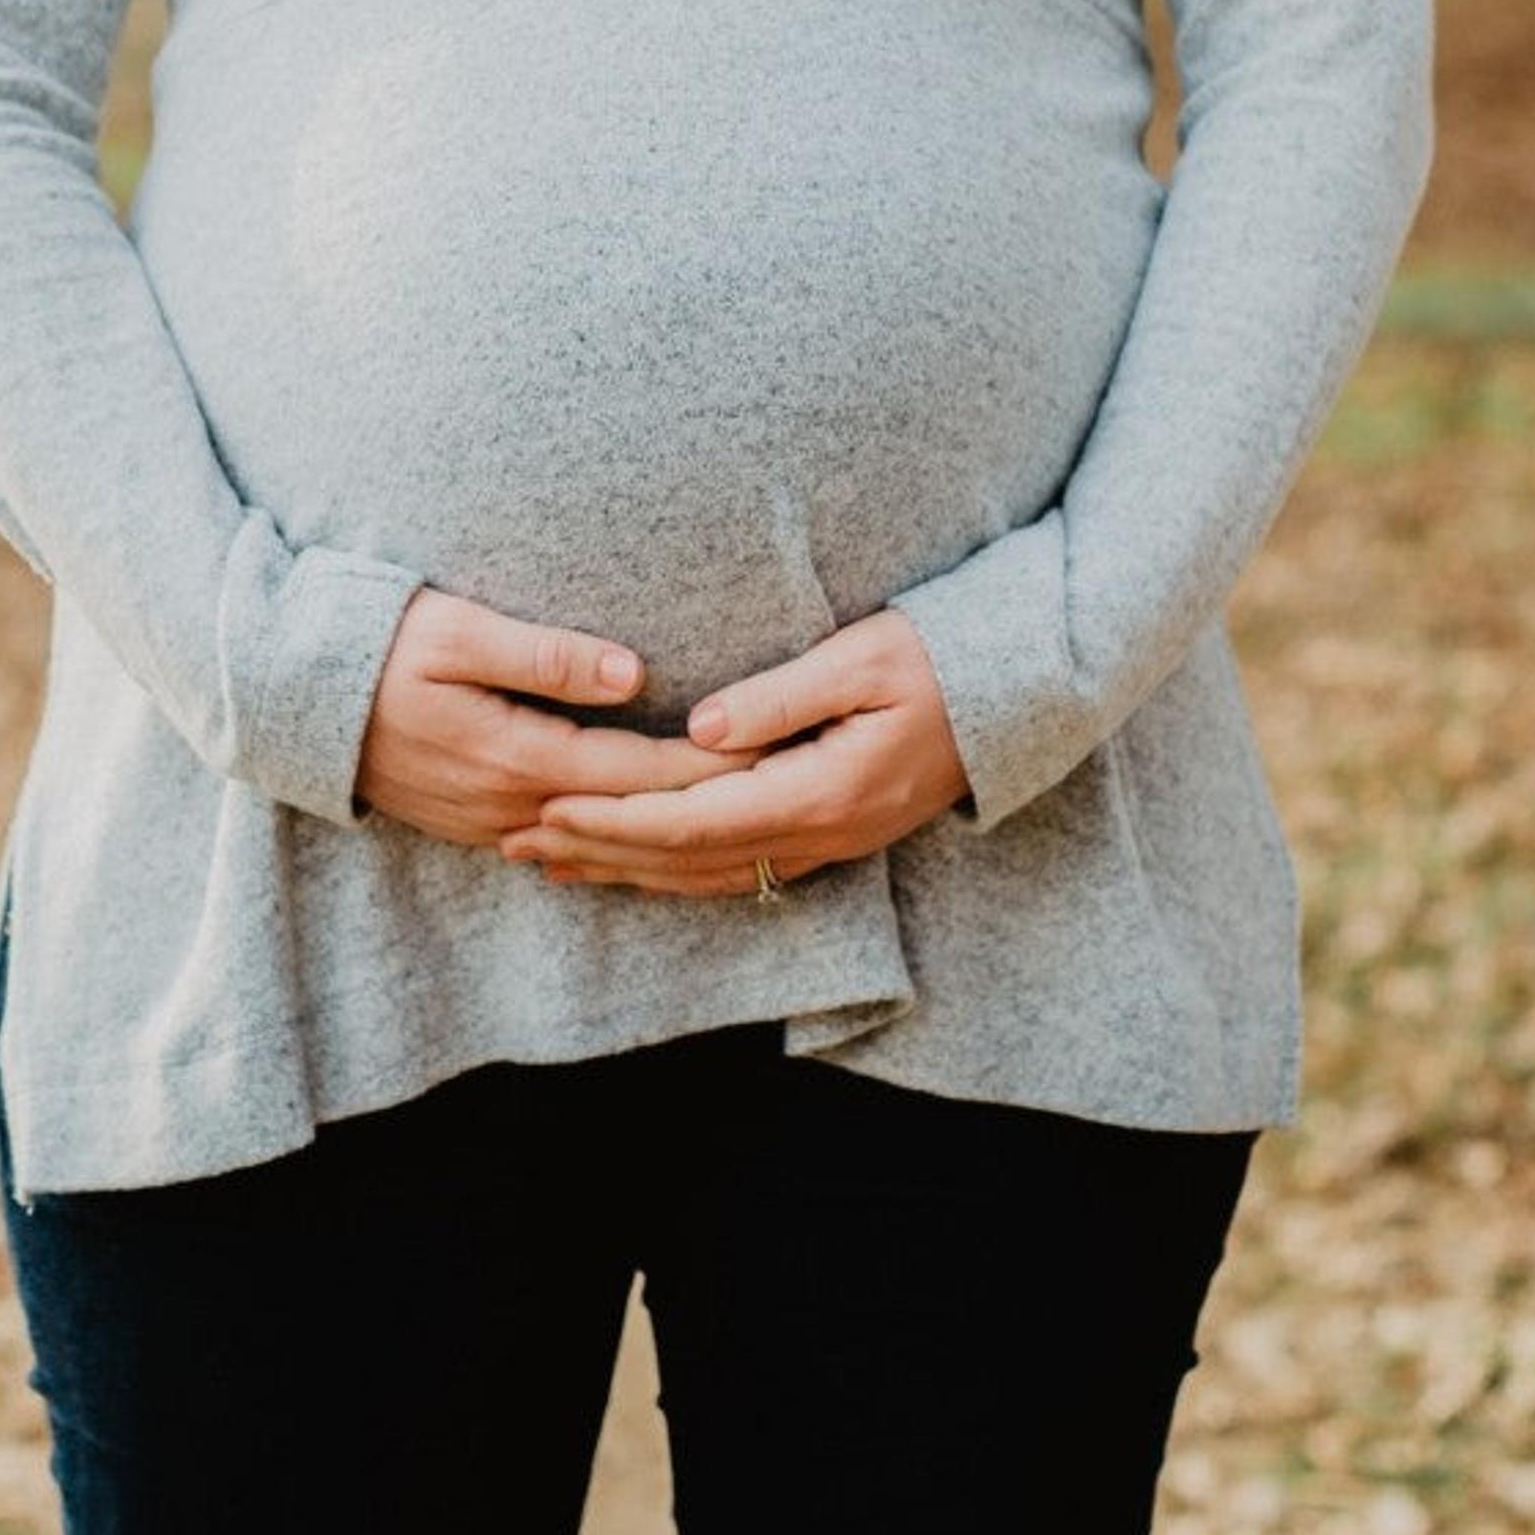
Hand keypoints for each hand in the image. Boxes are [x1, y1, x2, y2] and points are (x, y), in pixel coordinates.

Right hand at [356, 586, 760, 849]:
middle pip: (628, 815)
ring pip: (596, 841)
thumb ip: (547, 655)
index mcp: (515, 753)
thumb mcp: (458, 630)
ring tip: (729, 824)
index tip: (770, 758)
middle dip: (702, 809)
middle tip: (777, 796)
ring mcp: (487, 823)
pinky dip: (609, 842)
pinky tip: (643, 838)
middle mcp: (508, 803)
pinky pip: (559, 846)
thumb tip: (633, 674)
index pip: (637, 771)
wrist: (287, 699)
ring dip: (659, 834)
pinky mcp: (471, 826)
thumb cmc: (373, 644)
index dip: (708, 768)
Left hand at [496, 609, 969, 897]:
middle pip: (688, 860)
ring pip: (708, 876)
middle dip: (599, 854)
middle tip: (518, 843)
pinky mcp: (829, 836)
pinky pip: (736, 870)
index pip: (696, 819)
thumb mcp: (865, 658)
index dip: (616, 819)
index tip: (549, 807)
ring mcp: (828, 844)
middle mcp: (822, 833)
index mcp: (823, 790)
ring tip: (551, 862)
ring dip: (626, 872)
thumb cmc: (942, 659)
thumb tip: (702, 727)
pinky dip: (673, 871)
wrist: (1017, 698)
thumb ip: (782, 694)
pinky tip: (632, 867)